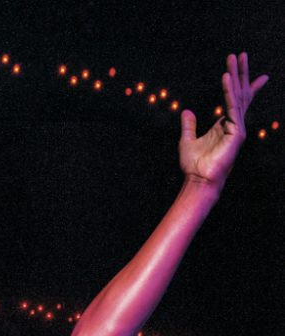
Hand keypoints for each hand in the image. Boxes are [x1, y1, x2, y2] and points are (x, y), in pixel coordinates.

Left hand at [178, 53, 267, 186]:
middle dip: (241, 72)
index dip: (243, 85)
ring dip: (236, 75)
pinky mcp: (236, 132)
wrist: (198, 179)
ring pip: (238, 95)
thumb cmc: (194, 165)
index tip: (250, 71)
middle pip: (241, 92)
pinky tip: (226, 77)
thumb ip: (188, 125)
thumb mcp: (186, 140)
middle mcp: (234, 124)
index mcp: (225, 124)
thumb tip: (187, 111)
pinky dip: (228, 91)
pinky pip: (232, 107)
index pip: (237, 100)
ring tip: (235, 57)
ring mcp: (238, 127)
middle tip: (241, 53)